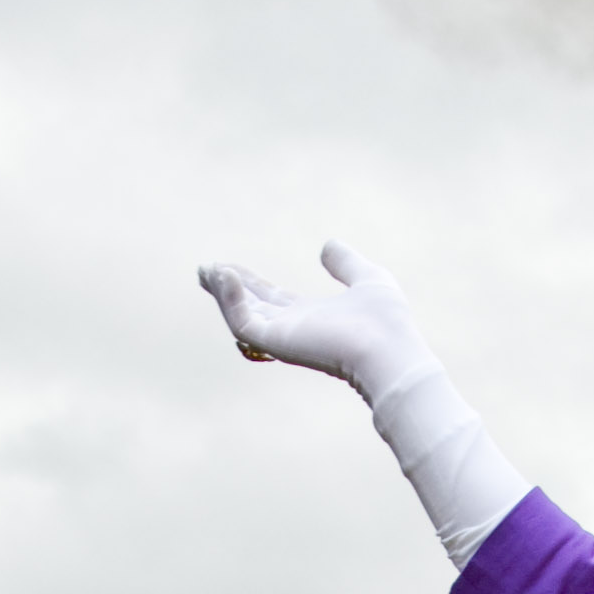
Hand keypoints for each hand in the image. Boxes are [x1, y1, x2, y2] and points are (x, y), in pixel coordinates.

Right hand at [198, 240, 436, 401]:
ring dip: (222, 293)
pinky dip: (231, 299)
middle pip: (251, 307)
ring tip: (207, 269)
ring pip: (241, 315)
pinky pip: (244, 322)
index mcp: (311, 318)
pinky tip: (225, 275)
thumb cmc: (386, 321)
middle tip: (204, 269)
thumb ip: (347, 263)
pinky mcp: (277, 342)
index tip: (228, 267)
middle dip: (227, 288)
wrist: (389, 350)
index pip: (273, 299)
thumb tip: (327, 244)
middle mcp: (293, 330)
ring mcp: (283, 338)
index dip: (250, 283)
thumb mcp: (367, 278)